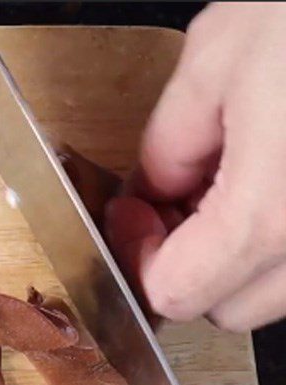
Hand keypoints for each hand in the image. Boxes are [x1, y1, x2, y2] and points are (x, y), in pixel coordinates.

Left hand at [106, 2, 285, 331]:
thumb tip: (153, 195)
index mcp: (275, 216)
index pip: (175, 293)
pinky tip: (282, 179)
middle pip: (230, 309)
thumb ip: (168, 146)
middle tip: (177, 199)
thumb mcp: (220, 56)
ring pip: (279, 294)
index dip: (137, 254)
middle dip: (189, 262)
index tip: (133, 212)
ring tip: (238, 180)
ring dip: (241, 257)